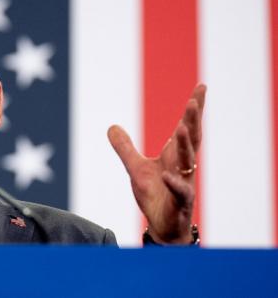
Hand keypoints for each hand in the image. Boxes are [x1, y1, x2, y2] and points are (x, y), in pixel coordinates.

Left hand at [107, 84, 205, 243]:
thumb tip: (111, 126)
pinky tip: (167, 175)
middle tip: (193, 100)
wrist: (163, 226)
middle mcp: (184, 166)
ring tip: (179, 127)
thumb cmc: (156, 195)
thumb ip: (125, 147)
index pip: (186, 127)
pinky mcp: (181, 203)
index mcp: (175, 155)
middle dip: (192, 120)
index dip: (194, 109)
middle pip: (191, 139)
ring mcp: (185, 184)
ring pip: (188, 161)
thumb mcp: (135, 168)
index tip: (202, 86)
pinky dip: (175, 184)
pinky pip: (181, 192)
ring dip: (184, 144)